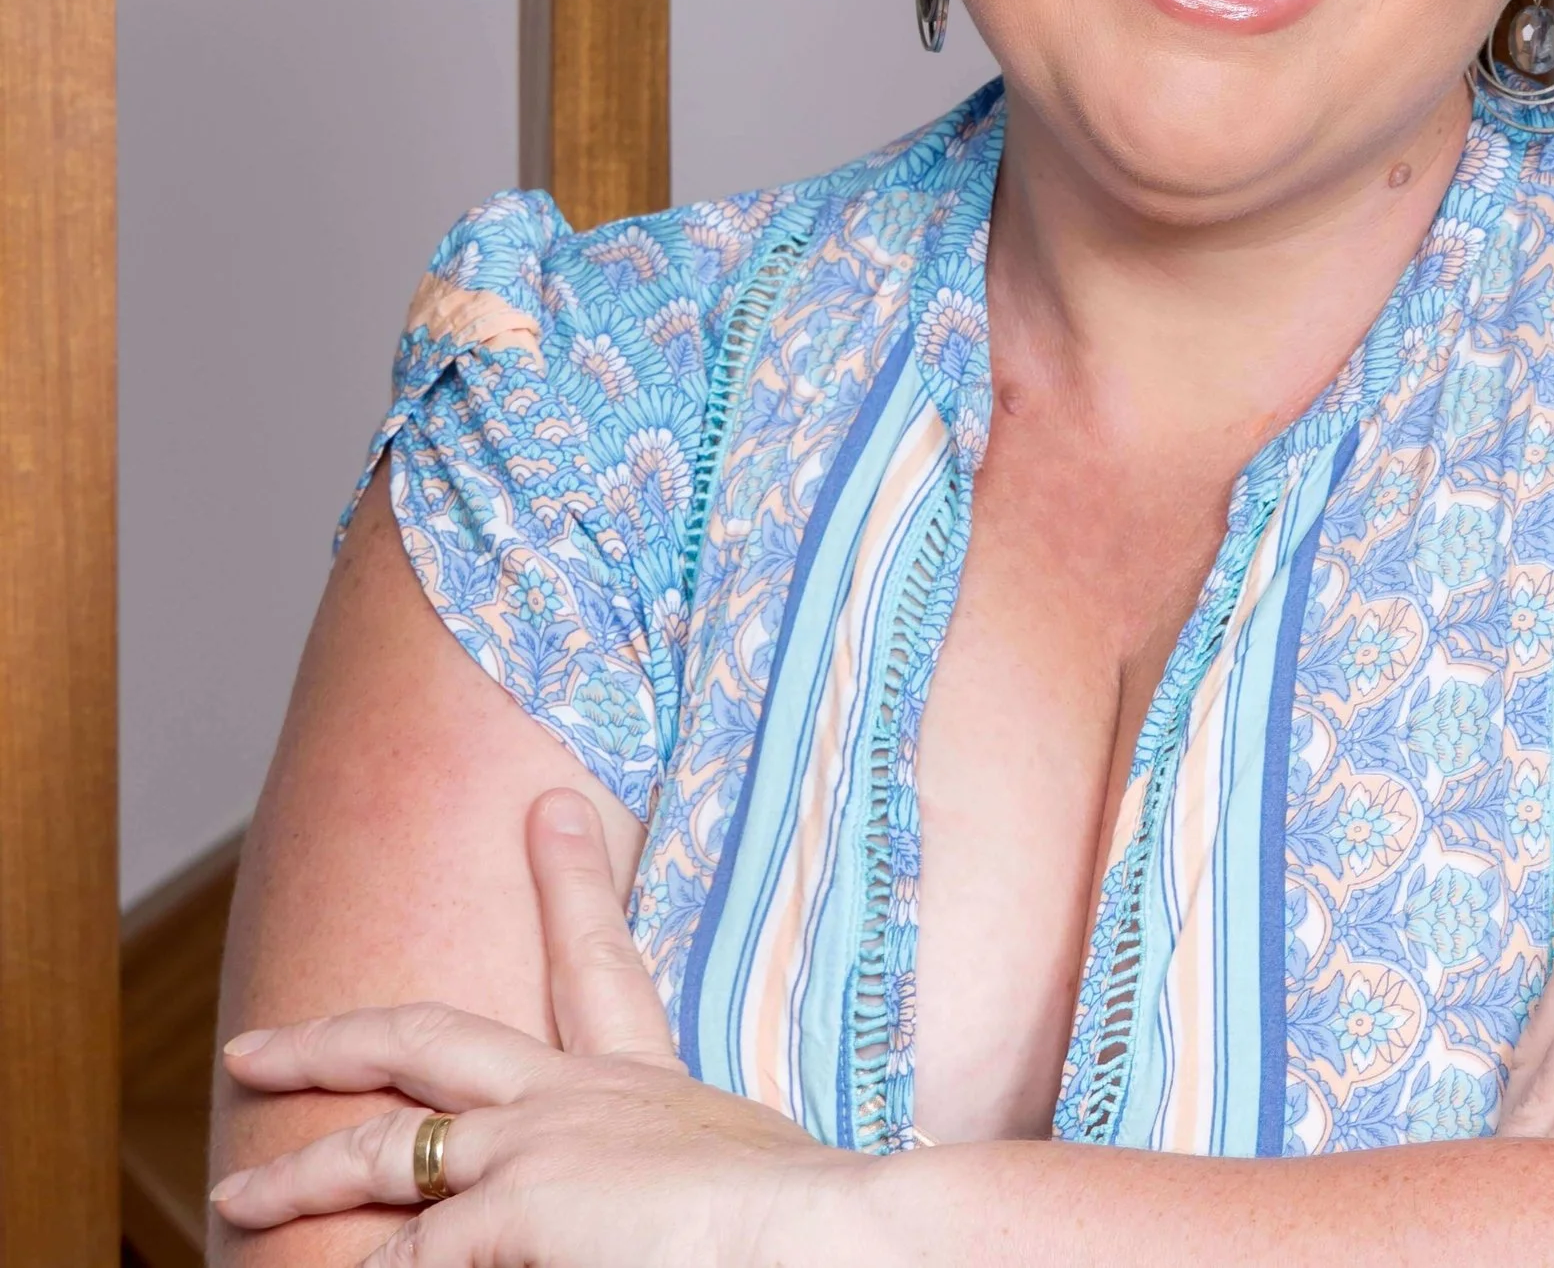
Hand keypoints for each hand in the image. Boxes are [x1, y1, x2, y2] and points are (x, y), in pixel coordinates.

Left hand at [211, 790, 850, 1265]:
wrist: (836, 1232)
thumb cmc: (805, 1218)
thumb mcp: (727, 1174)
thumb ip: (670, 1166)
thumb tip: (638, 1195)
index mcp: (640, 1081)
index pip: (595, 963)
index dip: (570, 881)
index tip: (548, 809)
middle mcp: (577, 1097)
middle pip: (432, 1042)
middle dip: (336, 1040)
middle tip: (259, 1039)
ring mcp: (538, 1147)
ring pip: (383, 1151)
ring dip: (300, 1175)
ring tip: (237, 1196)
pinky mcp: (517, 1208)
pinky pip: (411, 1257)